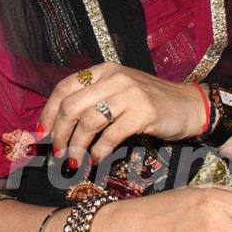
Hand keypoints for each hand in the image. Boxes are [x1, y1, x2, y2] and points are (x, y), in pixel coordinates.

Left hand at [40, 63, 204, 162]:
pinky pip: (111, 135)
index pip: (64, 87)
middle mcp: (114, 78)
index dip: (48, 112)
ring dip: (77, 146)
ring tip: (75, 160)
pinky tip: (96, 158)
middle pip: (71, 106)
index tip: (42, 133)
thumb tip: (58, 125)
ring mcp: (129, 94)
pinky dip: (99, 150)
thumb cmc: (149, 101)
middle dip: (59, 133)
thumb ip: (91, 100)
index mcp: (103, 71)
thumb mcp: (118, 91)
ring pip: (88, 122)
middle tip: (57, 152)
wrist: (189, 105)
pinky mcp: (143, 113)